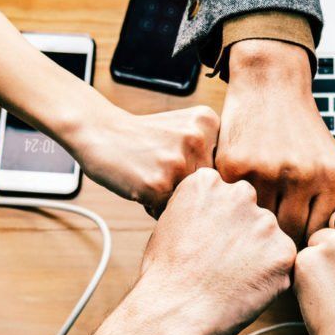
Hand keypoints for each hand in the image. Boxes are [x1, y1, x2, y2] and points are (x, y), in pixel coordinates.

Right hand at [71, 104, 219, 216]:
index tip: (178, 161)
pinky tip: (141, 185)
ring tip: (151, 177)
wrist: (98, 131)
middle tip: (161, 170)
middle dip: (188, 189)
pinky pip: (169, 212)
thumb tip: (236, 197)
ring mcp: (179, 162)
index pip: (224, 168)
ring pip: (191, 202)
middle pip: (209, 187)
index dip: (200, 173)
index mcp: (209, 122)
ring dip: (172, 200)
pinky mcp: (159, 184)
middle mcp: (198, 139)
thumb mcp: (184, 128)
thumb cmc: (143, 137)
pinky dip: (154, 207)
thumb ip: (210, 152)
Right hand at [138, 167, 296, 334]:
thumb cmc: (165, 275)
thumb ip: (200, 209)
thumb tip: (217, 215)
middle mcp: (240, 193)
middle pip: (250, 213)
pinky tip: (244, 290)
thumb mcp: (170, 223)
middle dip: (241, 235)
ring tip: (229, 280)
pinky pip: (282, 263)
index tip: (204, 243)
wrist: (173, 312)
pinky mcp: (283, 252)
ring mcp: (265, 223)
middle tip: (219, 265)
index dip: (216, 224)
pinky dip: (269, 278)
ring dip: (257, 256)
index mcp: (208, 182)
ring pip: (268, 238)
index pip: (225, 197)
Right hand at [216, 40, 334, 241]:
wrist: (270, 84)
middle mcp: (302, 175)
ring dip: (254, 227)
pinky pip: (235, 204)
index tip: (294, 245)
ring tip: (251, 228)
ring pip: (259, 224)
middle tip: (269, 242)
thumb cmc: (300, 131)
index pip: (318, 233)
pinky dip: (234, 208)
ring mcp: (267, 171)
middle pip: (290, 234)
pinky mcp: (235, 167)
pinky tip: (234, 207)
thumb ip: (328, 202)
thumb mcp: (328, 161)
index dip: (306, 245)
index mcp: (331, 177)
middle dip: (280, 241)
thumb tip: (322, 250)